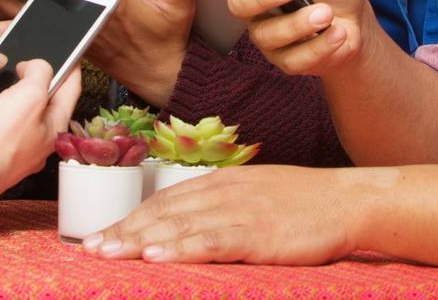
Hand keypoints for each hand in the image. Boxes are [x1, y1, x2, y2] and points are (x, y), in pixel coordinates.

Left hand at [0, 0, 196, 105]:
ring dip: (6, 3)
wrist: (161, 78)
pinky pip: (39, 33)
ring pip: (38, 15)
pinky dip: (16, 25)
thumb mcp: (180, 11)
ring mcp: (79, 35)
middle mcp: (91, 21)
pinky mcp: (74, 45)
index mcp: (116, 7)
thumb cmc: (169, 41)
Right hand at [0, 60, 81, 190]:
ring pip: (12, 113)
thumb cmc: (1, 142)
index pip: (71, 91)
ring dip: (3, 96)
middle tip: (27, 65)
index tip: (71, 56)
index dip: (72, 69)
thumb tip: (36, 66)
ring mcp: (13, 148)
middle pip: (41, 102)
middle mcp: (36, 140)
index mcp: (54, 127)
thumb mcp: (30, 95)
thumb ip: (40, 73)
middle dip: (34, 82)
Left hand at [83, 166, 359, 264]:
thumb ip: (221, 207)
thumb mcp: (256, 195)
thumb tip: (185, 227)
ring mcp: (239, 212)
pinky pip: (211, 241)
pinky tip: (157, 256)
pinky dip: (181, 249)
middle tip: (88, 249)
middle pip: (162, 213)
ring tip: (108, 254)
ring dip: (139, 241)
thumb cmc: (305, 203)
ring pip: (178, 226)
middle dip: (123, 232)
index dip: (128, 220)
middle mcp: (223, 192)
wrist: (349, 200)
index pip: (163, 202)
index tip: (98, 237)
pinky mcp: (257, 234)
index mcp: (221, 182)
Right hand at [203, 0, 371, 76]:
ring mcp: (268, 33)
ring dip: (298, 23)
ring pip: (266, 35)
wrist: (358, 18)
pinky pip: (293, 58)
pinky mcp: (286, 59)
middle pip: (237, 2)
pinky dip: (320, 45)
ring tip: (326, 13)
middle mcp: (255, 3)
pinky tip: (337, 32)